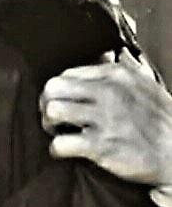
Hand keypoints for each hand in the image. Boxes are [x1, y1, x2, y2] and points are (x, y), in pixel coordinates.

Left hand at [40, 48, 171, 185]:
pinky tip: (65, 151)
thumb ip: (122, 69)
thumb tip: (105, 56)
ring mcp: (105, 119)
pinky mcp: (102, 146)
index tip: (64, 102)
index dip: (60, 90)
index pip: (67, 74)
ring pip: (52, 110)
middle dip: (46, 103)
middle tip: (54, 117)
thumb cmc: (162, 121)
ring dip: (49, 123)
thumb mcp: (145, 85)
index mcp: (116, 76)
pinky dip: (57, 148)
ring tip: (58, 132)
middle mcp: (109, 93)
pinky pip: (61, 143)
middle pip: (53, 87)